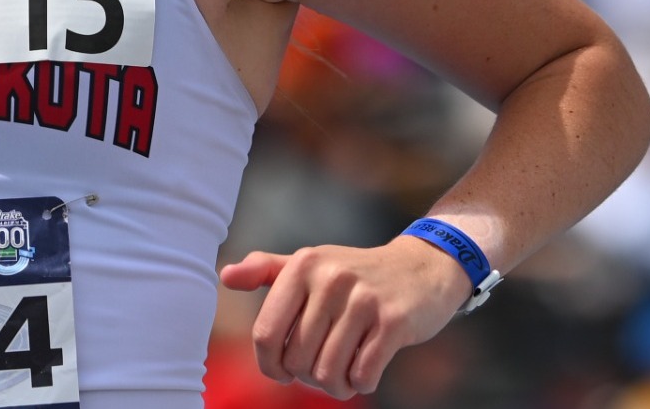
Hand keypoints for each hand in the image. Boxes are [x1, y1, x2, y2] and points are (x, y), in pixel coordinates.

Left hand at [218, 237, 474, 398]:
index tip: (282, 371)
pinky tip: (364, 372)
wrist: (424, 266)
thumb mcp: (311, 263)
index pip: (266, 333)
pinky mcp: (394, 321)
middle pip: (297, 359)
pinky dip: (361, 383)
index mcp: (302, 266)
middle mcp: (330, 279)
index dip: (270, 364)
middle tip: (320, 371)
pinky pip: (363, 373)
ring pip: (328, 371)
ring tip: (342, 376)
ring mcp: (363, 300)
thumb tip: (225, 277)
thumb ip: (266, 269)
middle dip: (306, 377)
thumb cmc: (356, 272)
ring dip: (335, 385)